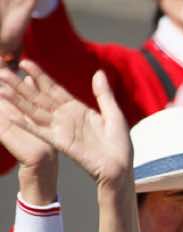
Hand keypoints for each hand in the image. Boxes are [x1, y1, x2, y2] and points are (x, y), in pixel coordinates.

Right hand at [0, 61, 127, 184]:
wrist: (121, 168)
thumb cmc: (120, 145)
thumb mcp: (114, 114)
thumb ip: (103, 94)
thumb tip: (99, 72)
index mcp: (77, 109)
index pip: (53, 88)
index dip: (39, 76)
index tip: (24, 62)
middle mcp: (65, 117)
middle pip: (38, 97)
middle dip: (20, 85)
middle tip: (2, 72)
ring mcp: (61, 129)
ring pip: (34, 111)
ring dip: (17, 100)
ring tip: (0, 88)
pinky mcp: (60, 142)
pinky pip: (40, 131)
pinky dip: (26, 123)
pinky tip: (11, 115)